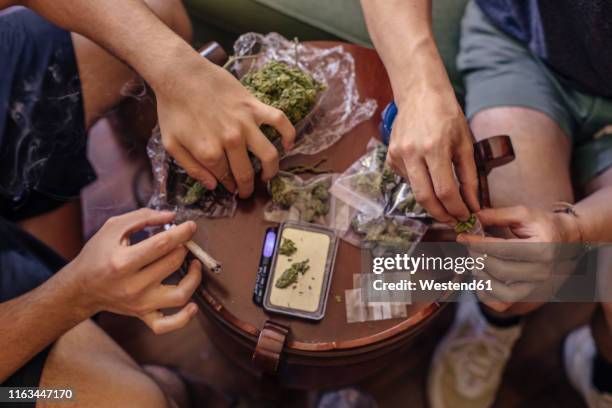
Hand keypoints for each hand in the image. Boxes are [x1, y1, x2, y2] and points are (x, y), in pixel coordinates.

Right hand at [65, 208, 201, 333]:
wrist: (80, 288)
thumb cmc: (97, 255)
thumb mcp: (112, 228)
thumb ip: (142, 217)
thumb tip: (171, 216)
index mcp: (122, 261)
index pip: (162, 245)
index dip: (182, 233)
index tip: (191, 226)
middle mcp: (132, 285)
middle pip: (171, 264)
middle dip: (184, 248)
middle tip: (183, 241)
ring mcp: (139, 303)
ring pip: (178, 295)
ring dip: (194, 279)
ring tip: (194, 265)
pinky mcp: (142, 315)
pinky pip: (166, 324)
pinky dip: (183, 319)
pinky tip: (193, 306)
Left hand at [155, 58, 295, 197]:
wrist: (179, 74)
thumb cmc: (172, 109)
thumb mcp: (171, 144)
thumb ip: (192, 168)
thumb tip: (213, 185)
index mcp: (209, 153)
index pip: (224, 178)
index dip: (228, 185)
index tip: (231, 188)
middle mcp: (231, 141)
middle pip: (246, 173)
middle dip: (247, 186)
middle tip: (247, 190)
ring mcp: (245, 123)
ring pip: (269, 154)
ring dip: (271, 170)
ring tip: (267, 176)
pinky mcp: (254, 106)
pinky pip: (279, 121)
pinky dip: (288, 134)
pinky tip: (288, 144)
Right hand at [386, 89, 478, 222]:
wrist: (420, 94)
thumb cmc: (447, 115)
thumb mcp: (465, 143)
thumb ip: (469, 176)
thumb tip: (473, 203)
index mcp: (435, 147)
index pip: (445, 190)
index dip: (457, 208)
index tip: (466, 216)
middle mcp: (412, 153)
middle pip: (425, 198)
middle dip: (441, 214)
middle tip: (454, 220)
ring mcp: (398, 155)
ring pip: (415, 191)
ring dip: (432, 201)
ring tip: (445, 201)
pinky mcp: (391, 156)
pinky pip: (407, 180)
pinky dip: (420, 184)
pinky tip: (428, 175)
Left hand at [458, 206, 581, 310]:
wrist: (564, 240)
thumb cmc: (541, 225)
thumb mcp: (522, 213)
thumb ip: (496, 215)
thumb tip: (472, 219)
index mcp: (542, 248)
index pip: (503, 249)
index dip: (478, 243)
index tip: (463, 237)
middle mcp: (541, 271)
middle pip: (499, 270)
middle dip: (478, 257)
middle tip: (469, 246)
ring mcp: (535, 286)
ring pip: (501, 292)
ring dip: (481, 276)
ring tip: (475, 260)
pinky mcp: (527, 294)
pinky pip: (501, 304)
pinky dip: (486, 294)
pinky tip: (480, 277)